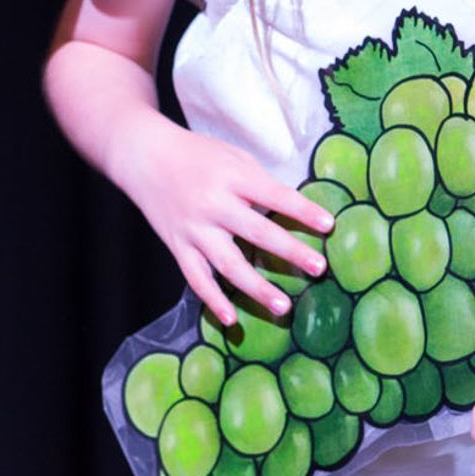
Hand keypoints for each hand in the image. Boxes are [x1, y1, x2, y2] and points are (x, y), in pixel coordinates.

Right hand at [115, 118, 330, 326]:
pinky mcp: (178, 245)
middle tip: (319, 268)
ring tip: (283, 306)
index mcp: (231, 177)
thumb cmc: (197, 155)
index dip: (302, 211)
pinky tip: (231, 319)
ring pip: (228, 264)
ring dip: (256, 287)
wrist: (145, 156)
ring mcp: (194, 229)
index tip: (329, 225)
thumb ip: (260, 184)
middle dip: (290, 251)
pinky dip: (212, 300)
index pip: (274, 195)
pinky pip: (196, 277)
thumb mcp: (233, 158)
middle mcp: (213, 205)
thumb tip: (295, 213)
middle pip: (256, 232)